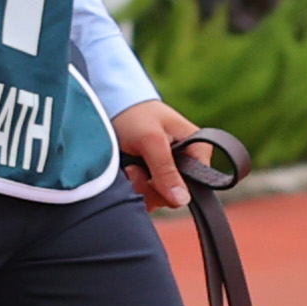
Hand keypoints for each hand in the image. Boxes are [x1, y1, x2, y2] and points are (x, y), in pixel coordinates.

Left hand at [109, 96, 194, 213]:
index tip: (152, 174)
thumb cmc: (135, 115)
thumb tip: (182, 200)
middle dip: (150, 187)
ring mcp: (169, 171)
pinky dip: (134, 188)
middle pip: (175, 196)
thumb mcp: (150, 140)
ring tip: (128, 168)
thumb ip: (165, 170)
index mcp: (197, 150)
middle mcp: (187, 163)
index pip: (196, 185)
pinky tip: (125, 173)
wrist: (109, 104)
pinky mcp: (152, 176)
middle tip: (133, 168)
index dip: (173, 186)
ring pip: (159, 198)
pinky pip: (146, 195)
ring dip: (139, 187)